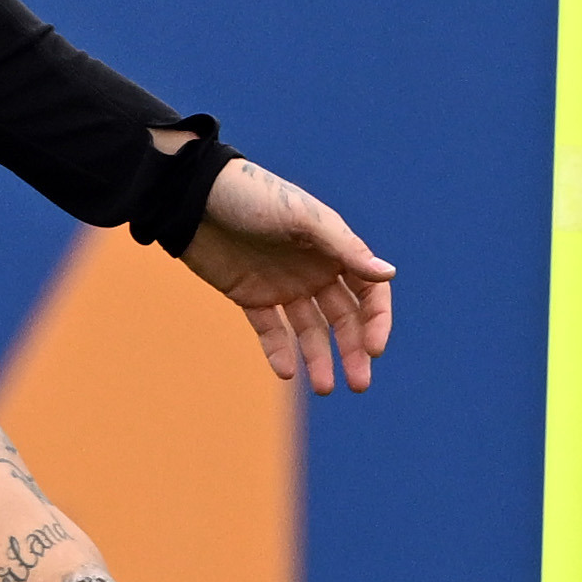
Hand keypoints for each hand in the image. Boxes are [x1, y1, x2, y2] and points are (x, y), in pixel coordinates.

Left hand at [186, 158, 395, 390]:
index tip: (373, 349)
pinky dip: (279, 351)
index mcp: (333, 248)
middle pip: (344, 318)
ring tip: (323, 387)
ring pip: (310, 330)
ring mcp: (283, 284)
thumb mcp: (301, 217)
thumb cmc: (253, 194)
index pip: (368, 291)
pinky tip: (285, 370)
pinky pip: (271, 330)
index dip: (376, 320)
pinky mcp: (251, 296)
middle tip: (359, 384)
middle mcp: (314, 269)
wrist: (192, 195)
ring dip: (320, 358)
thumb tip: (388, 274)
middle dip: (354, 350)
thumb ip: (343, 247)